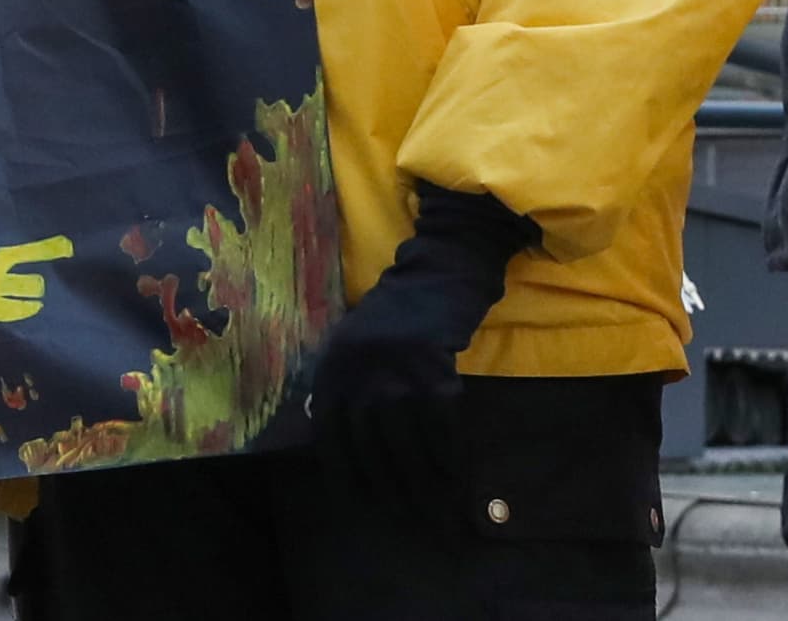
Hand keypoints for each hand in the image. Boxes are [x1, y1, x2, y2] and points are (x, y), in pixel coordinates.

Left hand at [311, 185, 534, 517]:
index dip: (347, 475)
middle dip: (388, 487)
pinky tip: (455, 472)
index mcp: (332, 370)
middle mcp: (359, 376)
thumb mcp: (350, 344)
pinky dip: (449, 455)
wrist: (436, 274)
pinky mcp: (435, 373)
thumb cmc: (393, 313)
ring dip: (422, 480)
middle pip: (371, 449)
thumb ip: (340, 387)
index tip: (361, 501)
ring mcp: (397, 375)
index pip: (332, 439)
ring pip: (407, 445)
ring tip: (433, 504)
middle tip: (404, 514)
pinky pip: (441, 428)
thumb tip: (331, 440)